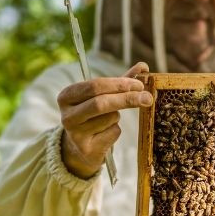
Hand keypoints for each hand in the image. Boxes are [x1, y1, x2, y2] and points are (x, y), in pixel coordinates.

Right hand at [57, 62, 151, 178]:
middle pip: (101, 103)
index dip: (119, 84)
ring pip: (109, 118)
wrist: (82, 146)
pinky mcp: (86, 149)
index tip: (139, 85)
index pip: (94, 86)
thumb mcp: (104, 95)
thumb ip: (122, 81)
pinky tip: (105, 134)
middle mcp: (67, 115)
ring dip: (117, 117)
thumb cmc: (94, 114)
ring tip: (108, 120)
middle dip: (127, 99)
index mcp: (66, 96)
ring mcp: (74, 134)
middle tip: (147, 97)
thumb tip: (143, 66)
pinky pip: (112, 133)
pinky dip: (116, 130)